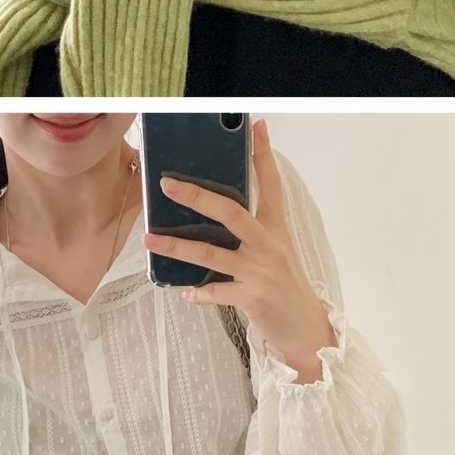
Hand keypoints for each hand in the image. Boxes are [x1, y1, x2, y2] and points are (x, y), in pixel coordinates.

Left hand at [142, 120, 337, 376]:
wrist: (304, 326)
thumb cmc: (284, 283)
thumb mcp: (275, 249)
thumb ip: (252, 229)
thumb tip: (214, 210)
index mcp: (276, 228)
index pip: (271, 184)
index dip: (263, 155)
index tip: (256, 128)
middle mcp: (268, 245)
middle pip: (231, 212)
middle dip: (197, 197)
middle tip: (168, 184)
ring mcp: (259, 271)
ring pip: (210, 253)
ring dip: (176, 248)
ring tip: (150, 240)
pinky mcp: (251, 297)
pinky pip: (216, 292)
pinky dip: (198, 293)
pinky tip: (185, 293)